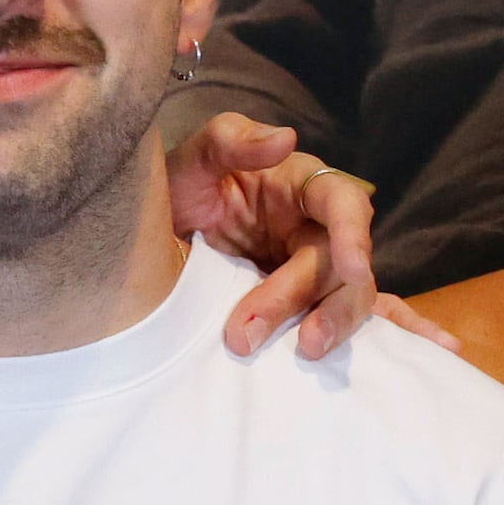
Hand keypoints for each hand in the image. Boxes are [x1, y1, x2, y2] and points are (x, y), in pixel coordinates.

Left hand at [164, 111, 395, 359]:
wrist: (149, 244)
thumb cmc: (180, 191)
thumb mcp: (192, 161)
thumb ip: (230, 141)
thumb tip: (286, 139)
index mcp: (301, 187)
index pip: (343, 202)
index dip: (354, 233)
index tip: (353, 267)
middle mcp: (315, 229)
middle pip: (339, 266)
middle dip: (303, 299)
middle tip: (249, 334)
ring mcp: (309, 273)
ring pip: (343, 300)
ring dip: (328, 327)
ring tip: (303, 352)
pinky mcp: (300, 308)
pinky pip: (324, 324)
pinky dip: (328, 341)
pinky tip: (310, 366)